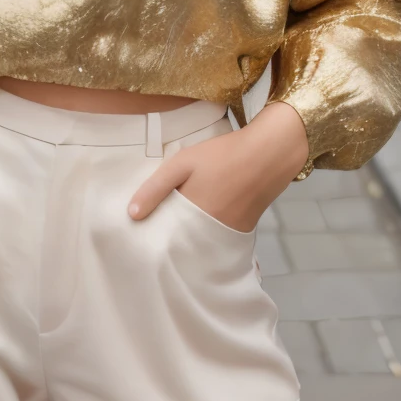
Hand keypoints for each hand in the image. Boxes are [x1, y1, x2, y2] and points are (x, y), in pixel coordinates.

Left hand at [127, 102, 309, 232]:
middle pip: (182, 247)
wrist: (268, 154)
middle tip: (155, 233)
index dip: (153, 237)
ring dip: (188, 242)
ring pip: (200, 246)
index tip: (141, 234)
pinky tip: (200, 225)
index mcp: (192, 217)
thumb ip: (156, 188)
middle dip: (169, 243)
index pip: (165, 239)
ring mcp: (228, 236)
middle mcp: (210, 234)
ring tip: (175, 229)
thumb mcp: (183, 163)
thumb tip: (132, 215)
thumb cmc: (222, 155)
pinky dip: (207, 238)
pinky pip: (218, 242)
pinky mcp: (242, 233)